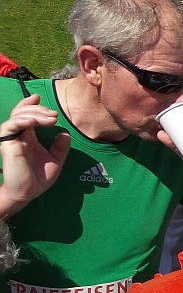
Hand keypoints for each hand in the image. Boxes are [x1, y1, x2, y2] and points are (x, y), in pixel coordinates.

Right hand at [0, 95, 70, 216]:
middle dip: (39, 109)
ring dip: (34, 113)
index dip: (31, 104)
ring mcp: (12, 138)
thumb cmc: (38, 179)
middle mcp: (19, 135)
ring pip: (17, 116)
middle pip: (23, 112)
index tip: (40, 98)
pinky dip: (23, 120)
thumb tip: (65, 134)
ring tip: (51, 118)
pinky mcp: (8, 144)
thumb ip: (60, 148)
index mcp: (29, 137)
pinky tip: (36, 122)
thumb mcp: (56, 161)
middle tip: (54, 115)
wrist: (27, 194)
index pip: (26, 115)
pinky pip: (11, 126)